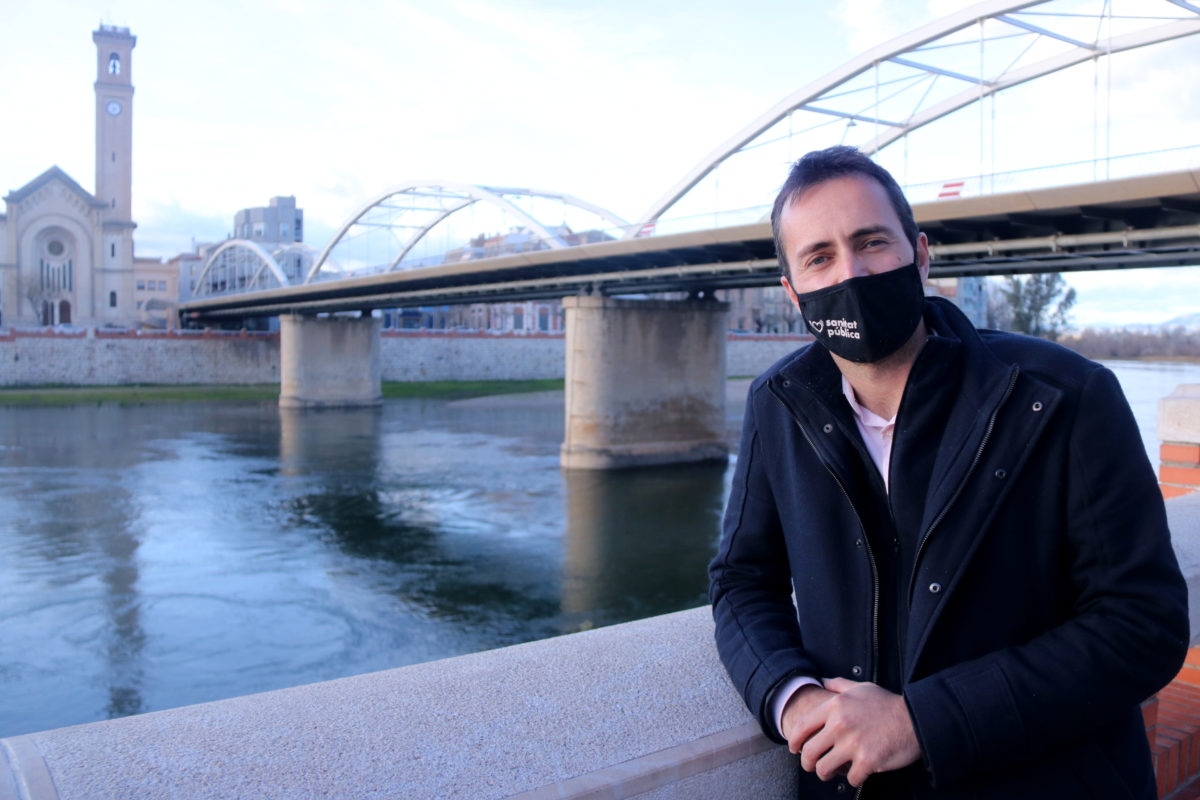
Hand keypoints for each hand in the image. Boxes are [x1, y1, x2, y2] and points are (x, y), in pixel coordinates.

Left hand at [786, 677, 920, 786]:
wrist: (916, 719)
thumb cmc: (888, 704)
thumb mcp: (861, 688)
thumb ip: (839, 684)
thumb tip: (822, 681)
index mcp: (835, 706)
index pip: (802, 726)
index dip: (793, 740)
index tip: (794, 748)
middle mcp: (840, 724)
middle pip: (809, 752)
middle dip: (807, 763)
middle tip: (811, 766)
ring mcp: (853, 743)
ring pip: (823, 768)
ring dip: (825, 773)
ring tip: (829, 773)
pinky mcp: (867, 761)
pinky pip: (849, 778)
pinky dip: (852, 778)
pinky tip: (856, 773)